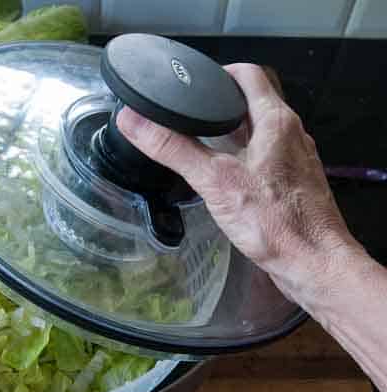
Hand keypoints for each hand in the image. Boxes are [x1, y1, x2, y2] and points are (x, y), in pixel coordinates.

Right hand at [116, 63, 361, 308]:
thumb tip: (133, 121)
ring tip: (201, 143)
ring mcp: (295, 159)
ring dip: (231, 132)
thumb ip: (173, 149)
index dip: (220, 73)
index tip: (194, 84)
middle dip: (220, 106)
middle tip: (189, 115)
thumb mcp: (214, 180)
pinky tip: (225, 176)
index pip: (249, 75)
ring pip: (259, 132)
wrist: (313, 263)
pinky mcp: (293, 183)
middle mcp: (291, 134)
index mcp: (276, 121)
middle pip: (253, 103)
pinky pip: (265, 157)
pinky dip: (242, 157)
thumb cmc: (274, 221)